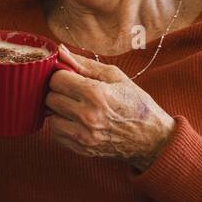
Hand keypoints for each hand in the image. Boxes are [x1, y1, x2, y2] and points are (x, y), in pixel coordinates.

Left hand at [45, 43, 175, 171]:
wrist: (152, 138)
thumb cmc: (135, 103)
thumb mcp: (115, 76)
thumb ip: (84, 64)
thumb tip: (60, 52)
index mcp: (96, 94)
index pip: (56, 79)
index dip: (61, 75)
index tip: (69, 76)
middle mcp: (87, 116)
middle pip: (50, 98)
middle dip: (58, 91)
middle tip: (72, 91)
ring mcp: (83, 136)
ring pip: (49, 117)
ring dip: (58, 110)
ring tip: (74, 106)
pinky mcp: (80, 149)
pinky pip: (55, 133)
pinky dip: (61, 125)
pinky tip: (75, 120)